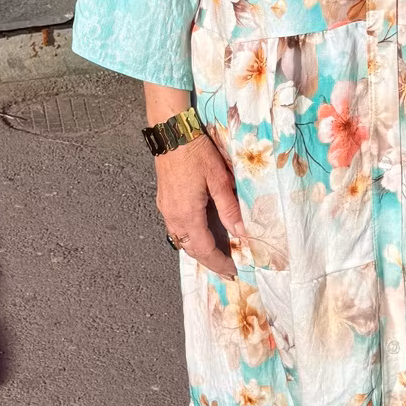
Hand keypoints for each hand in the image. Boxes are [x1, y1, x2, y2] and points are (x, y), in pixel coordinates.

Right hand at [155, 130, 243, 277]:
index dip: (219, 263)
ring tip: (215, 257)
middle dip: (208, 262)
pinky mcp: (164, 201)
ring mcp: (165, 210)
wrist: (171, 133)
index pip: (204, 250)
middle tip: (226, 270)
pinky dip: (189, 239)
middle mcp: (173, 217)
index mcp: (188, 215)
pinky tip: (199, 235)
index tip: (233, 272)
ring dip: (198, 251)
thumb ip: (229, 207)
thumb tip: (241, 232)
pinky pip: (176, 229)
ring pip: (181, 240)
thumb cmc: (197, 154)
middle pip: (190, 250)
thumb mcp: (219, 179)